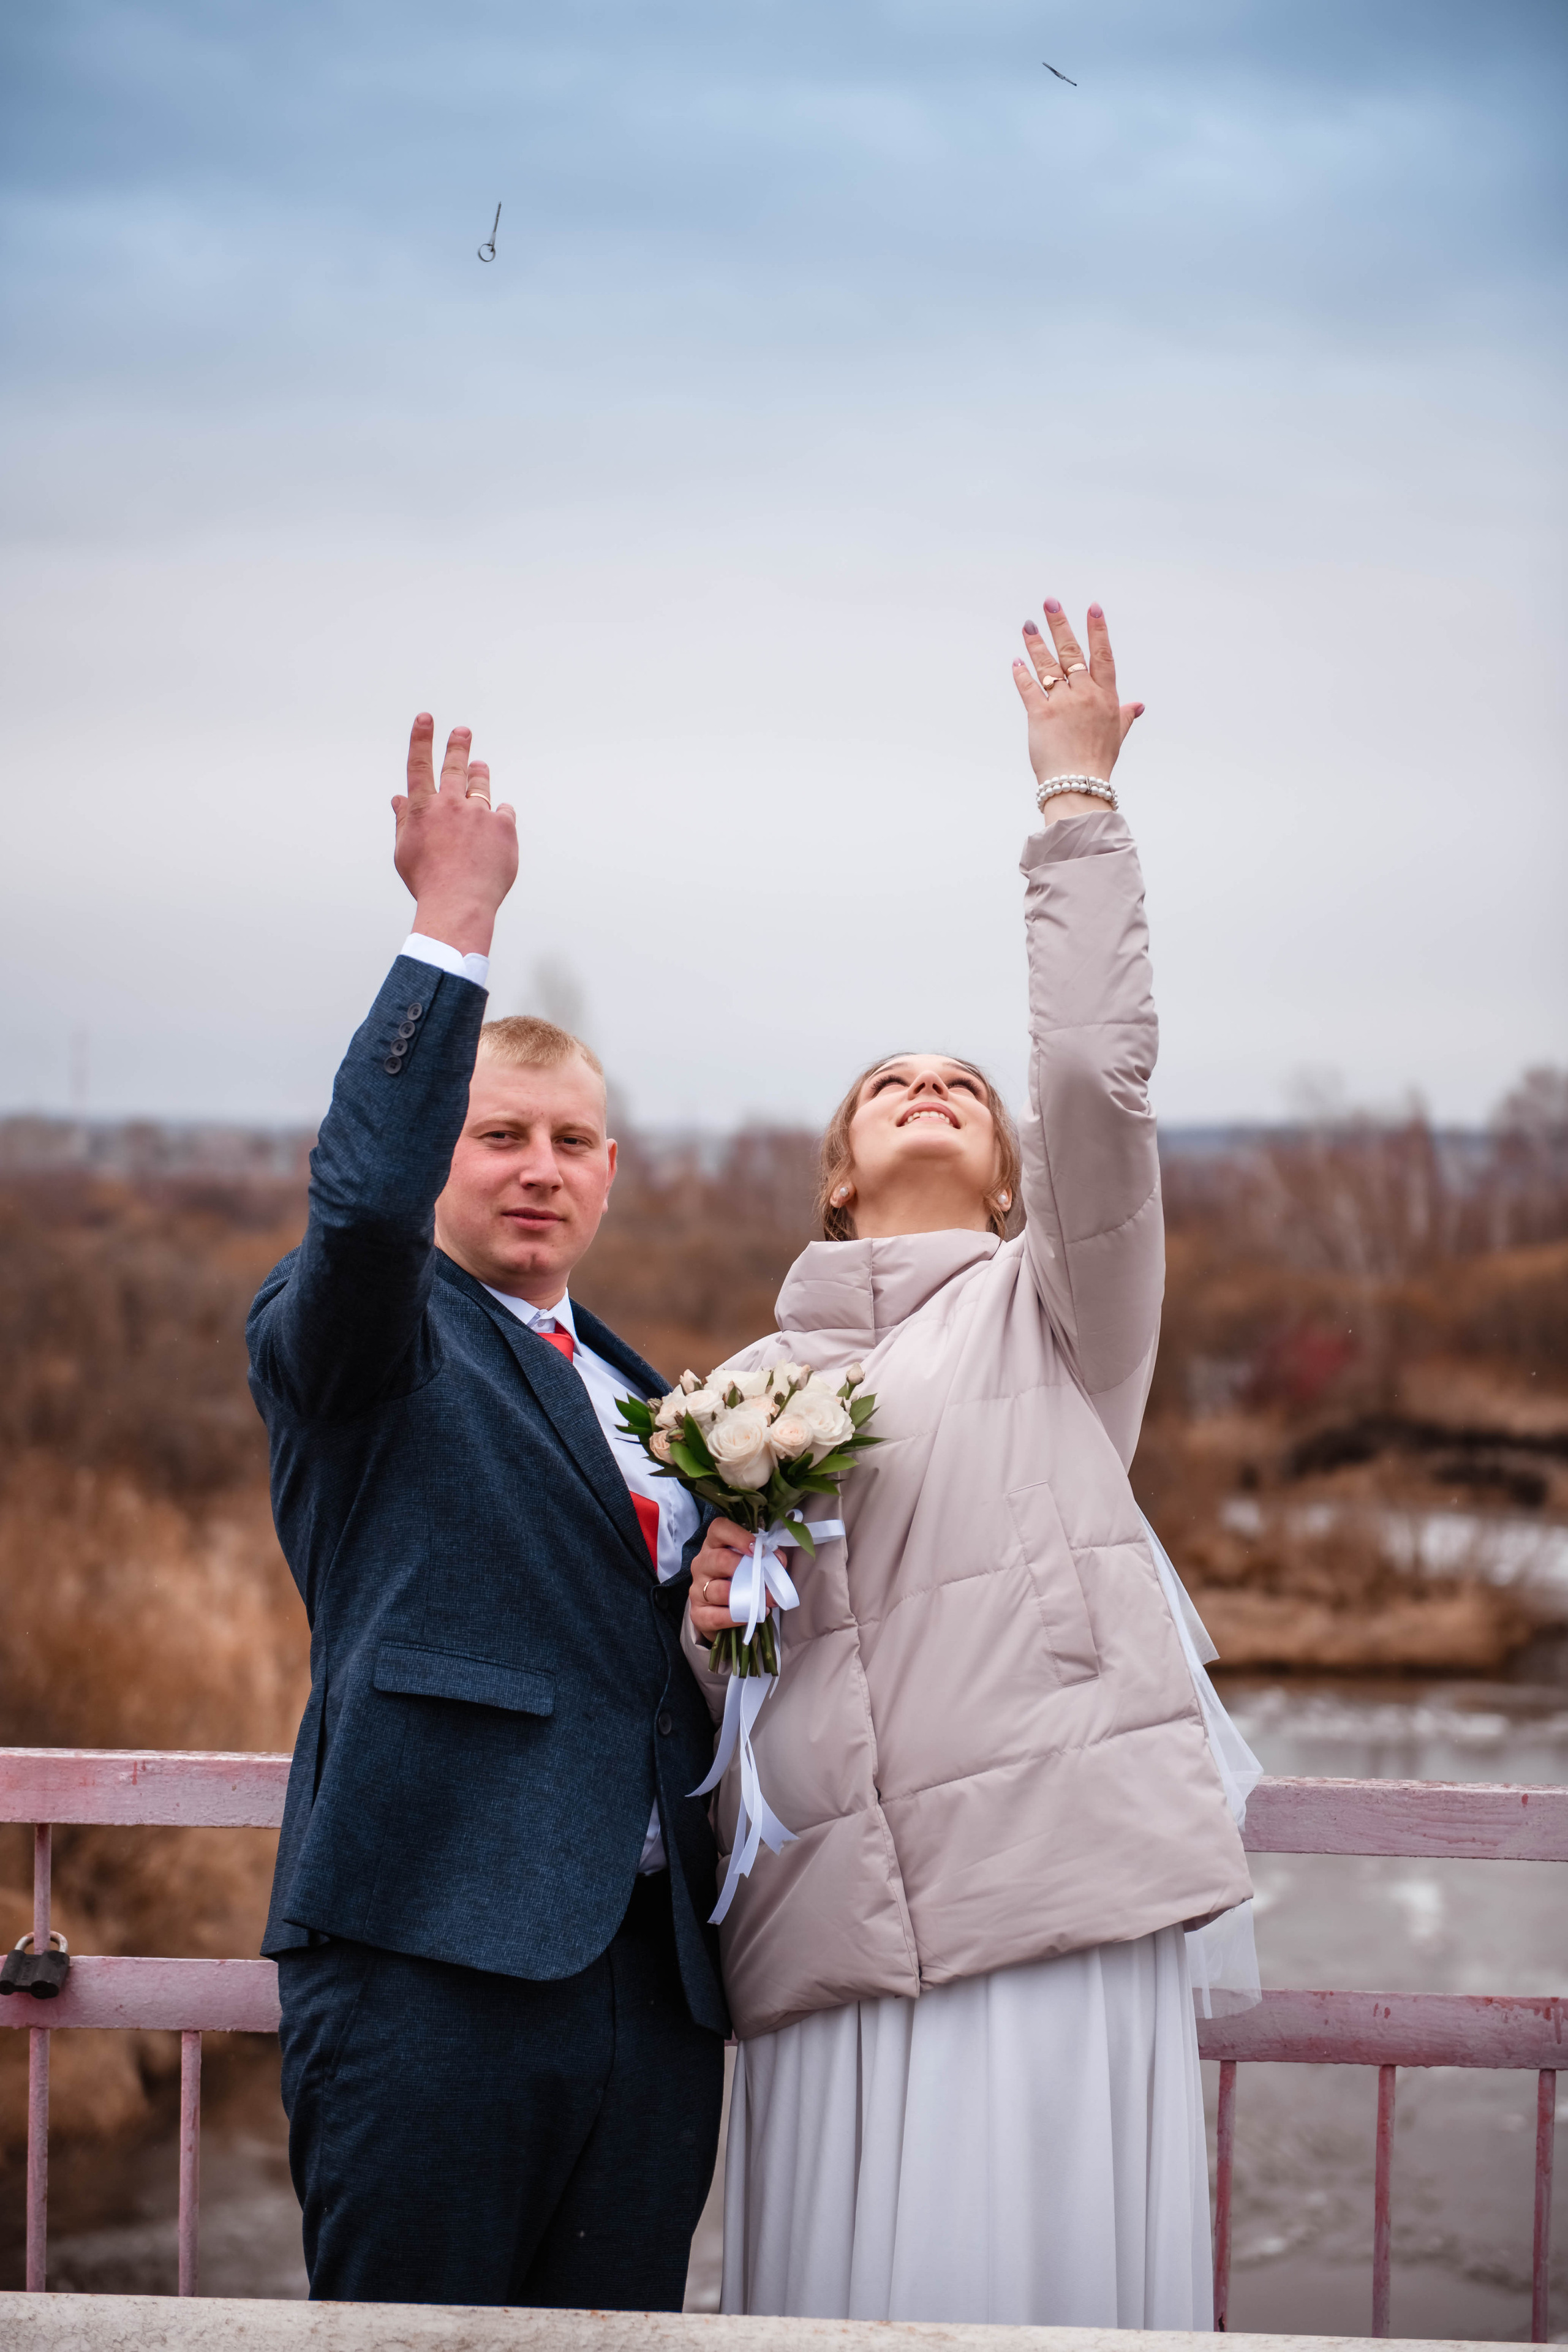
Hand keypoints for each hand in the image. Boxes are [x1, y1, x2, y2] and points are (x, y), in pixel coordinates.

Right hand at [391, 714, 518, 956]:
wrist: (459, 904)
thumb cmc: (428, 883)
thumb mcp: (404, 852)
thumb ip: (403, 821)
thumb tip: (397, 799)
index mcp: (423, 810)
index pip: (419, 766)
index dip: (421, 739)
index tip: (425, 719)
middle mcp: (451, 804)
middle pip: (454, 767)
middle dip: (457, 746)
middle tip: (462, 732)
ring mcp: (479, 813)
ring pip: (481, 785)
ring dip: (479, 774)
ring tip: (479, 767)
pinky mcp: (504, 826)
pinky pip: (503, 812)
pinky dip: (498, 816)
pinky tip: (495, 827)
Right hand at [689, 1518, 770, 1641]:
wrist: (718, 1613)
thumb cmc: (737, 1582)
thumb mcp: (749, 1566)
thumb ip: (766, 1560)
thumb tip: (778, 1562)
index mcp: (714, 1545)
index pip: (719, 1529)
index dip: (739, 1536)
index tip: (758, 1549)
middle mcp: (702, 1564)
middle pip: (720, 1559)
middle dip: (747, 1570)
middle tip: (768, 1581)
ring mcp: (697, 1589)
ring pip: (720, 1590)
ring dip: (748, 1597)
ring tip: (768, 1601)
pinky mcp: (698, 1613)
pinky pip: (717, 1616)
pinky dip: (737, 1617)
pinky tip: (751, 1615)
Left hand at [1011, 601, 1143, 818]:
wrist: (1079, 785)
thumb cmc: (1098, 762)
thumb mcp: (1117, 736)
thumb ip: (1124, 716)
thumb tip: (1137, 706)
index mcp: (1106, 697)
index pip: (1103, 655)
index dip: (1098, 630)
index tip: (1093, 608)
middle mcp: (1085, 695)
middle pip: (1072, 653)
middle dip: (1060, 625)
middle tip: (1050, 603)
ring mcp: (1062, 704)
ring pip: (1048, 665)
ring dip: (1036, 643)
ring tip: (1029, 625)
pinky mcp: (1041, 716)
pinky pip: (1029, 688)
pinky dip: (1022, 674)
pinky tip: (1017, 661)